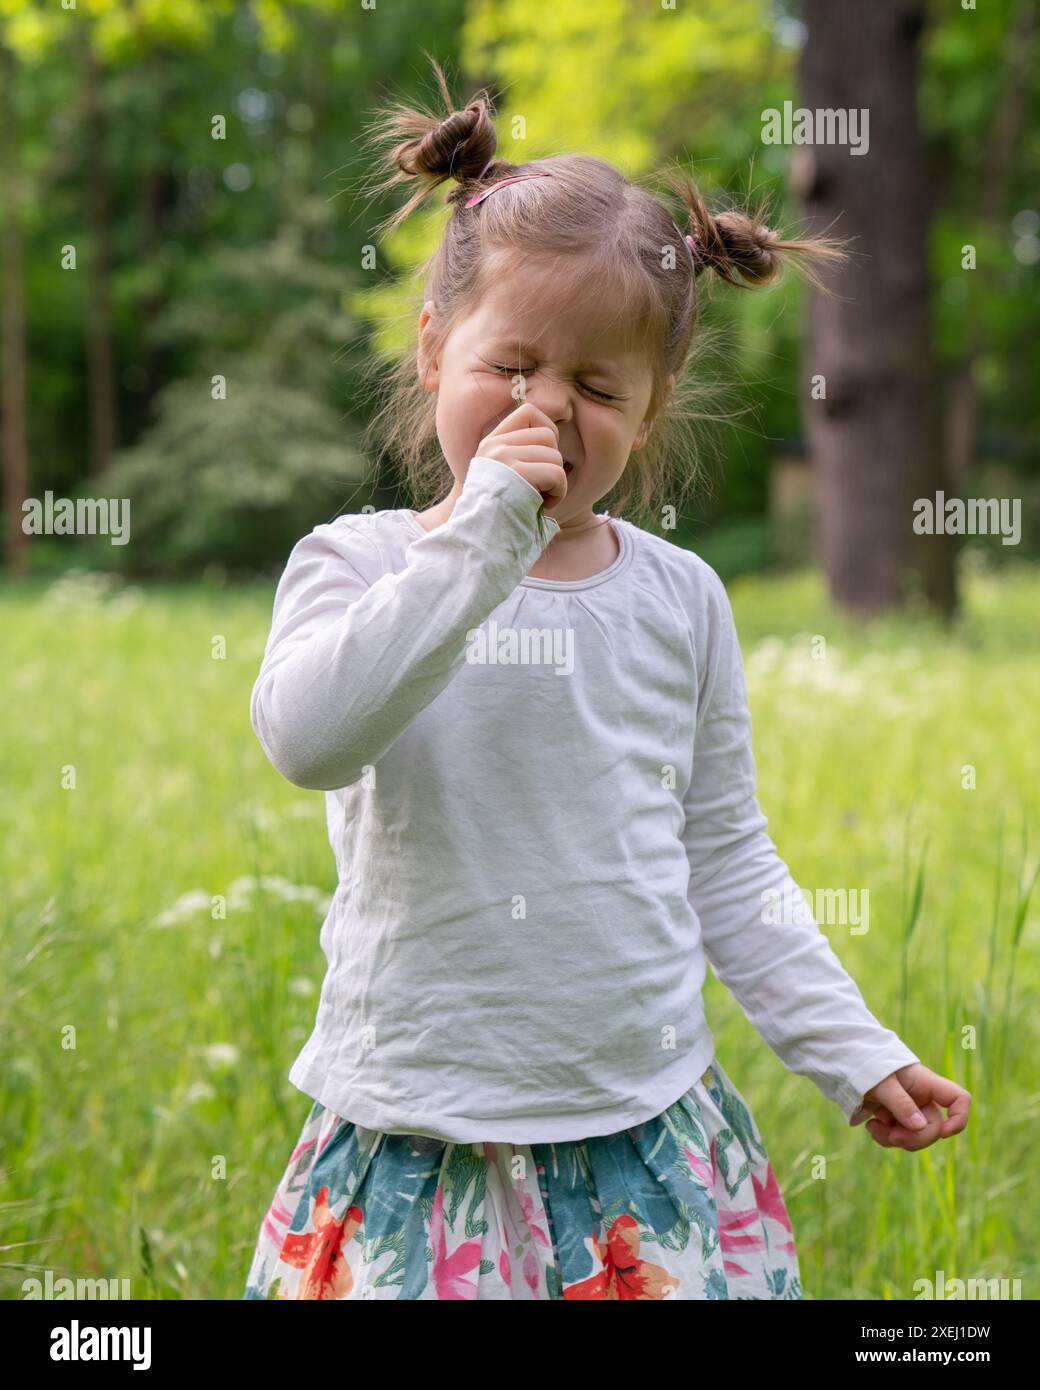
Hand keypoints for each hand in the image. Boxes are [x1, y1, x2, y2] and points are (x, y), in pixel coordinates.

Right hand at [475, 401, 567, 510]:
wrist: (478, 542)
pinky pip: (557, 474)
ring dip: (555, 483)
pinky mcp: (516, 473)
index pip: (529, 412)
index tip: (544, 459)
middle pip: (548, 436)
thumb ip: (519, 455)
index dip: (547, 432)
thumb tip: (552, 435)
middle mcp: (494, 445)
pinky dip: (558, 494)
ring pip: (555, 456)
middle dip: (552, 464)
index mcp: (490, 443)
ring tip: (538, 501)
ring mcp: (503, 457)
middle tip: (539, 489)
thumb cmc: (498, 518)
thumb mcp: (502, 479)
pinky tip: (541, 507)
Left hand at [850, 1063, 970, 1150]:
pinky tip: (871, 1126)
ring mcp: (908, 1110)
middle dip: (915, 1138)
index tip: (944, 1133)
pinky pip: (898, 1137)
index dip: (959, 1118)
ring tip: (873, 1127)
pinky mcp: (893, 1118)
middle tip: (893, 1136)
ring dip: (895, 1138)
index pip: (958, 1099)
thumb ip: (900, 1103)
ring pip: (914, 1136)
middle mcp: (921, 1097)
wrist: (845, 1063)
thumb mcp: (881, 1081)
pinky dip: (885, 1137)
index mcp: (925, 1083)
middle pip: (934, 1127)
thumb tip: (919, 1126)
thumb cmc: (866, 1063)